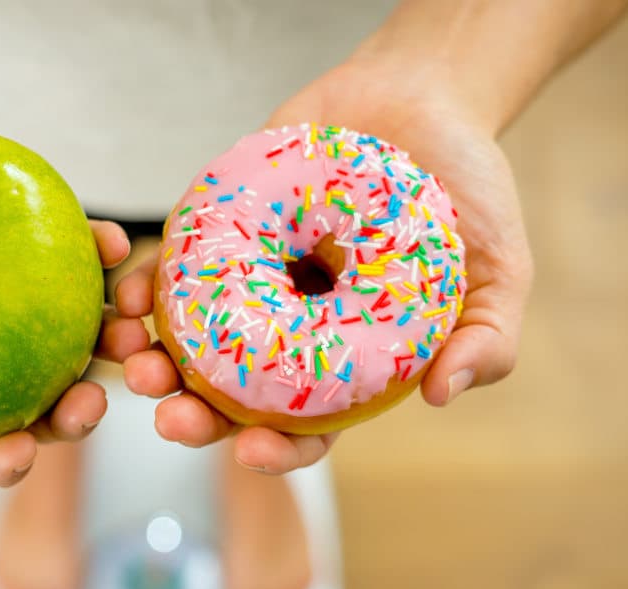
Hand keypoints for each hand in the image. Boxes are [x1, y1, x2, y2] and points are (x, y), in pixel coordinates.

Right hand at [0, 89, 135, 485]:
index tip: (19, 454)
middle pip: (35, 401)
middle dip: (72, 418)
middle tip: (89, 404)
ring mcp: (9, 292)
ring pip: (72, 336)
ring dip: (109, 345)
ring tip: (125, 338)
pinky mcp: (30, 235)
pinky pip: (76, 251)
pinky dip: (101, 251)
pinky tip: (115, 247)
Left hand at [117, 62, 532, 473]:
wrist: (423, 96)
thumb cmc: (465, 193)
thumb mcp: (499, 268)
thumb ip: (487, 336)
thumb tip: (443, 394)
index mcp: (346, 360)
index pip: (308, 426)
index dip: (279, 450)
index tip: (252, 452)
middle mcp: (291, 328)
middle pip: (233, 393)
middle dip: (196, 416)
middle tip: (170, 417)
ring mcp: (252, 279)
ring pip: (191, 337)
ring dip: (155, 359)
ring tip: (136, 360)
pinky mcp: (222, 228)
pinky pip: (176, 265)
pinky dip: (148, 285)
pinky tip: (128, 296)